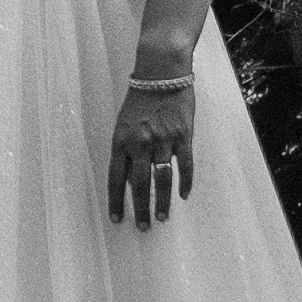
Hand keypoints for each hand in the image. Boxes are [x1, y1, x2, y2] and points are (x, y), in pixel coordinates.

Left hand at [107, 83, 194, 229]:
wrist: (162, 73)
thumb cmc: (140, 99)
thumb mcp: (123, 124)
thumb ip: (126, 151)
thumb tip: (131, 180)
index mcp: (121, 140)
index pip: (116, 178)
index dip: (116, 201)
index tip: (117, 219)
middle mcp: (141, 142)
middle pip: (140, 184)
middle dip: (140, 209)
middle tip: (143, 227)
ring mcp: (163, 140)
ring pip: (162, 179)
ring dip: (162, 202)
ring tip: (161, 218)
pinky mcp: (183, 135)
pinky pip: (185, 165)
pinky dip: (185, 182)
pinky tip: (183, 195)